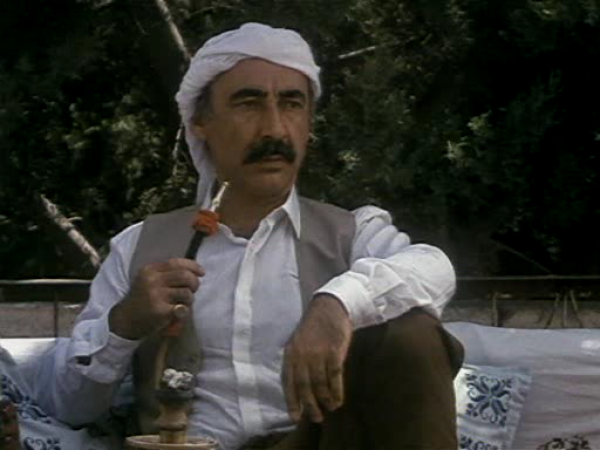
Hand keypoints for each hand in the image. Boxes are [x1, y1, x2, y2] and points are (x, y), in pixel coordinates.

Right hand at [109, 258, 203, 339]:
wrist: (125, 320)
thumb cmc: (142, 299)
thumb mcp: (148, 280)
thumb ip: (166, 273)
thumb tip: (194, 271)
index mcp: (150, 270)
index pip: (176, 263)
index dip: (192, 266)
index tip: (202, 272)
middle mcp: (152, 281)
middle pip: (185, 276)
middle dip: (195, 283)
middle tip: (193, 289)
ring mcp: (156, 296)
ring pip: (187, 293)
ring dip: (190, 298)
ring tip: (183, 302)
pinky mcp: (160, 311)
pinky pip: (183, 308)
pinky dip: (185, 310)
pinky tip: (178, 311)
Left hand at [283, 294, 351, 422]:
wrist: (329, 307)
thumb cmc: (313, 328)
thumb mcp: (298, 342)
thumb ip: (297, 362)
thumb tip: (299, 388)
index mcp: (290, 353)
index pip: (288, 382)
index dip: (291, 401)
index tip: (295, 418)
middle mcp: (302, 355)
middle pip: (304, 387)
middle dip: (310, 405)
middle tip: (316, 418)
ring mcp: (318, 354)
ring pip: (320, 384)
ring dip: (325, 400)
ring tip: (330, 408)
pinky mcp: (333, 352)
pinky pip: (334, 377)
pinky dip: (337, 391)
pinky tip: (339, 399)